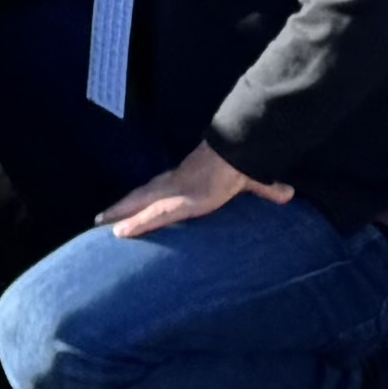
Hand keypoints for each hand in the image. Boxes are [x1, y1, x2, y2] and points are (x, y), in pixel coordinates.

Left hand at [95, 141, 289, 237]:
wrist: (237, 156)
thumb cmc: (239, 165)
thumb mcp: (251, 182)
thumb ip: (266, 190)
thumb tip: (289, 193)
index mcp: (184, 182)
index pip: (156, 191)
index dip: (140, 198)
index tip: (126, 207)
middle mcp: (172, 186)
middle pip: (139, 197)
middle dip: (120, 207)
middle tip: (98, 219)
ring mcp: (172, 195)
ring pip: (138, 207)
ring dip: (118, 215)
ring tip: (98, 224)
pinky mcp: (178, 204)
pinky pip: (151, 217)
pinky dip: (134, 224)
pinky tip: (118, 232)